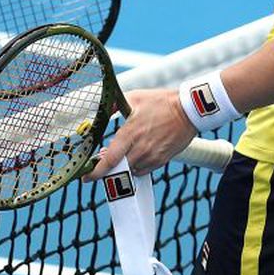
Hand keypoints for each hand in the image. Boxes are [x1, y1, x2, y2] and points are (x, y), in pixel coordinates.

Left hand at [83, 89, 197, 178]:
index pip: (110, 159)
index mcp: (131, 133)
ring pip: (130, 171)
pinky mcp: (161, 160)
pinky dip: (135, 167)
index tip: (85, 177)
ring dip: (122, 168)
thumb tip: (99, 109)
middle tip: (100, 163)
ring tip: (120, 156)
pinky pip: (143, 171)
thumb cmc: (161, 102)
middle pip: (118, 170)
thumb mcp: (134, 97)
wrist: (188, 110)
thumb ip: (113, 104)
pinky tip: (134, 156)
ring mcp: (152, 156)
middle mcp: (141, 148)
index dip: (96, 172)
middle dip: (107, 169)